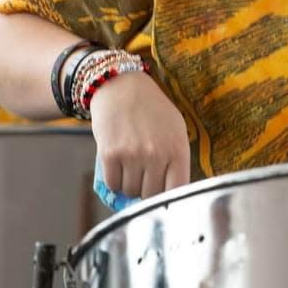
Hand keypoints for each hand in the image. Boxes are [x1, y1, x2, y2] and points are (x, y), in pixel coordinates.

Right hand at [90, 71, 189, 199]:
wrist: (122, 88)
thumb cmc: (153, 110)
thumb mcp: (176, 130)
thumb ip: (177, 160)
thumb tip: (171, 194)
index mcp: (178, 149)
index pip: (177, 191)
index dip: (170, 200)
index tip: (164, 199)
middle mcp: (156, 154)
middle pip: (151, 196)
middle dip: (147, 191)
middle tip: (144, 175)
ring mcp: (132, 155)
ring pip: (130, 192)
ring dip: (130, 185)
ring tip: (131, 165)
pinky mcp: (110, 154)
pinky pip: (113, 184)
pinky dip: (114, 180)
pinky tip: (118, 165)